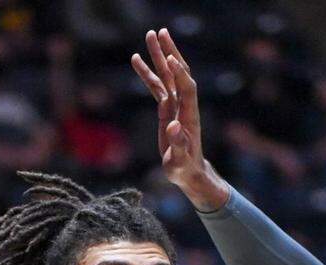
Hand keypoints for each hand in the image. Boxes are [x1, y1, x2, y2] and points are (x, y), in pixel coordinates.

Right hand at [131, 28, 228, 211]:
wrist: (188, 171)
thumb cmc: (184, 168)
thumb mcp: (180, 160)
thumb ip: (178, 145)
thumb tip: (173, 126)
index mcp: (189, 115)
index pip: (187, 88)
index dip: (180, 74)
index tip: (170, 58)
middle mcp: (184, 105)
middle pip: (178, 73)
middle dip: (169, 52)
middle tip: (158, 33)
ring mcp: (175, 105)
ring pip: (167, 75)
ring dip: (158, 56)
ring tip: (148, 36)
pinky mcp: (166, 108)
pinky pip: (157, 86)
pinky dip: (147, 73)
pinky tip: (136, 59)